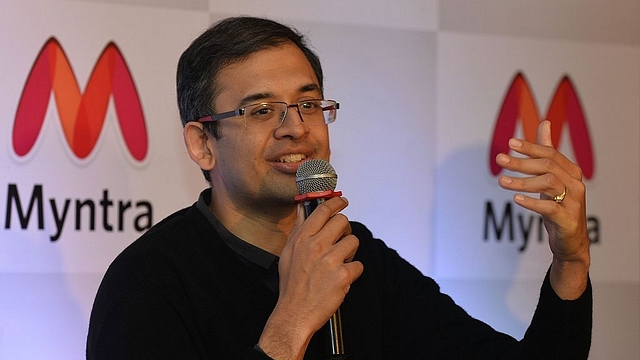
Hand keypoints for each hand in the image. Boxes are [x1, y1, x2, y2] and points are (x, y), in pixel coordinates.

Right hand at [258, 196, 363, 358]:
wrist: (294, 313)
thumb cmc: (291, 284)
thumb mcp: (288, 252)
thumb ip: (298, 229)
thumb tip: (303, 209)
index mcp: (302, 238)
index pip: (323, 210)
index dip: (336, 203)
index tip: (342, 201)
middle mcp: (316, 246)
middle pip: (343, 221)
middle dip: (345, 229)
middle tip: (341, 238)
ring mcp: (330, 260)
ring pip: (353, 241)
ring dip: (350, 251)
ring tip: (340, 261)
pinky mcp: (343, 275)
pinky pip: (358, 264)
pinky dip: (353, 272)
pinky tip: (341, 278)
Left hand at [495, 120, 589, 298]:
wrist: (570, 242)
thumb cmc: (559, 206)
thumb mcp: (552, 178)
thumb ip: (547, 151)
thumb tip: (545, 122)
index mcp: (571, 171)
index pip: (550, 153)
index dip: (531, 147)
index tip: (509, 143)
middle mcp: (576, 184)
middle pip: (547, 166)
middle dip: (521, 162)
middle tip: (500, 160)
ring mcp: (574, 202)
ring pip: (548, 184)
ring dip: (522, 182)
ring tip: (501, 182)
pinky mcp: (567, 220)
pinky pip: (549, 208)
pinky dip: (532, 202)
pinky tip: (516, 199)